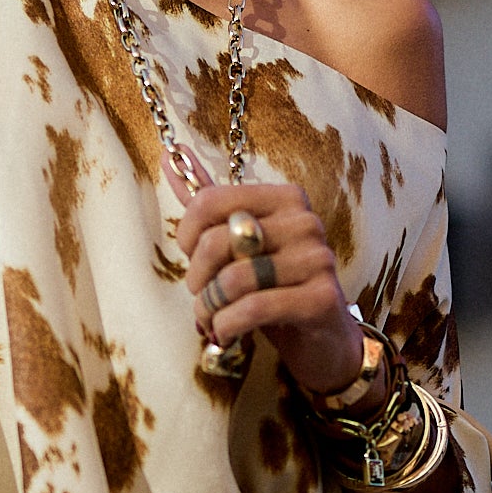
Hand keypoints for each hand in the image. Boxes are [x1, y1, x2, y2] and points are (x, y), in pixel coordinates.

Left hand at [171, 179, 362, 393]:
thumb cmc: (276, 287)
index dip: (186, 234)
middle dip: (196, 278)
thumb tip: (168, 155)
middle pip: (217, 241)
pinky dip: (228, 324)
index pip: (211, 200)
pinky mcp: (321, 299)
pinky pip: (254, 308)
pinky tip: (226, 333)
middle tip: (201, 296)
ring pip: (233, 280)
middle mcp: (305, 222)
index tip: (190, 257)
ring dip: (210, 307)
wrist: (323, 337)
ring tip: (212, 319)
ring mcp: (317, 260)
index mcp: (285, 198)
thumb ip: (210, 203)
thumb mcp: (241, 244)